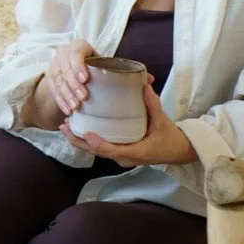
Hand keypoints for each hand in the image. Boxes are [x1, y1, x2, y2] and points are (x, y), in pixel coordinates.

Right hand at [43, 39, 97, 116]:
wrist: (74, 62)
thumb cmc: (93, 62)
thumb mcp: (99, 60)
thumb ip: (104, 66)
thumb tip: (117, 77)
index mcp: (78, 46)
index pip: (76, 55)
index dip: (79, 67)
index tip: (85, 79)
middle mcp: (63, 52)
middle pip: (66, 69)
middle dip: (74, 85)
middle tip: (83, 97)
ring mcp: (54, 64)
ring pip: (59, 80)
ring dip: (67, 95)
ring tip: (75, 106)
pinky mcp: (49, 75)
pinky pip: (53, 89)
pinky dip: (61, 100)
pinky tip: (67, 109)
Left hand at [60, 83, 197, 167]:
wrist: (179, 151)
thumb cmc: (170, 138)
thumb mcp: (162, 121)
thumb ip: (153, 104)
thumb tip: (144, 85)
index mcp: (134, 152)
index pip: (110, 150)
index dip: (96, 142)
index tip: (85, 132)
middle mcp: (124, 157)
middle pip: (96, 152)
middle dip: (78, 140)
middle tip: (64, 126)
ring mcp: (121, 157)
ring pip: (96, 151)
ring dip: (80, 140)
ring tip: (66, 126)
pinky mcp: (121, 153)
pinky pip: (101, 148)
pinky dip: (89, 140)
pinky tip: (81, 129)